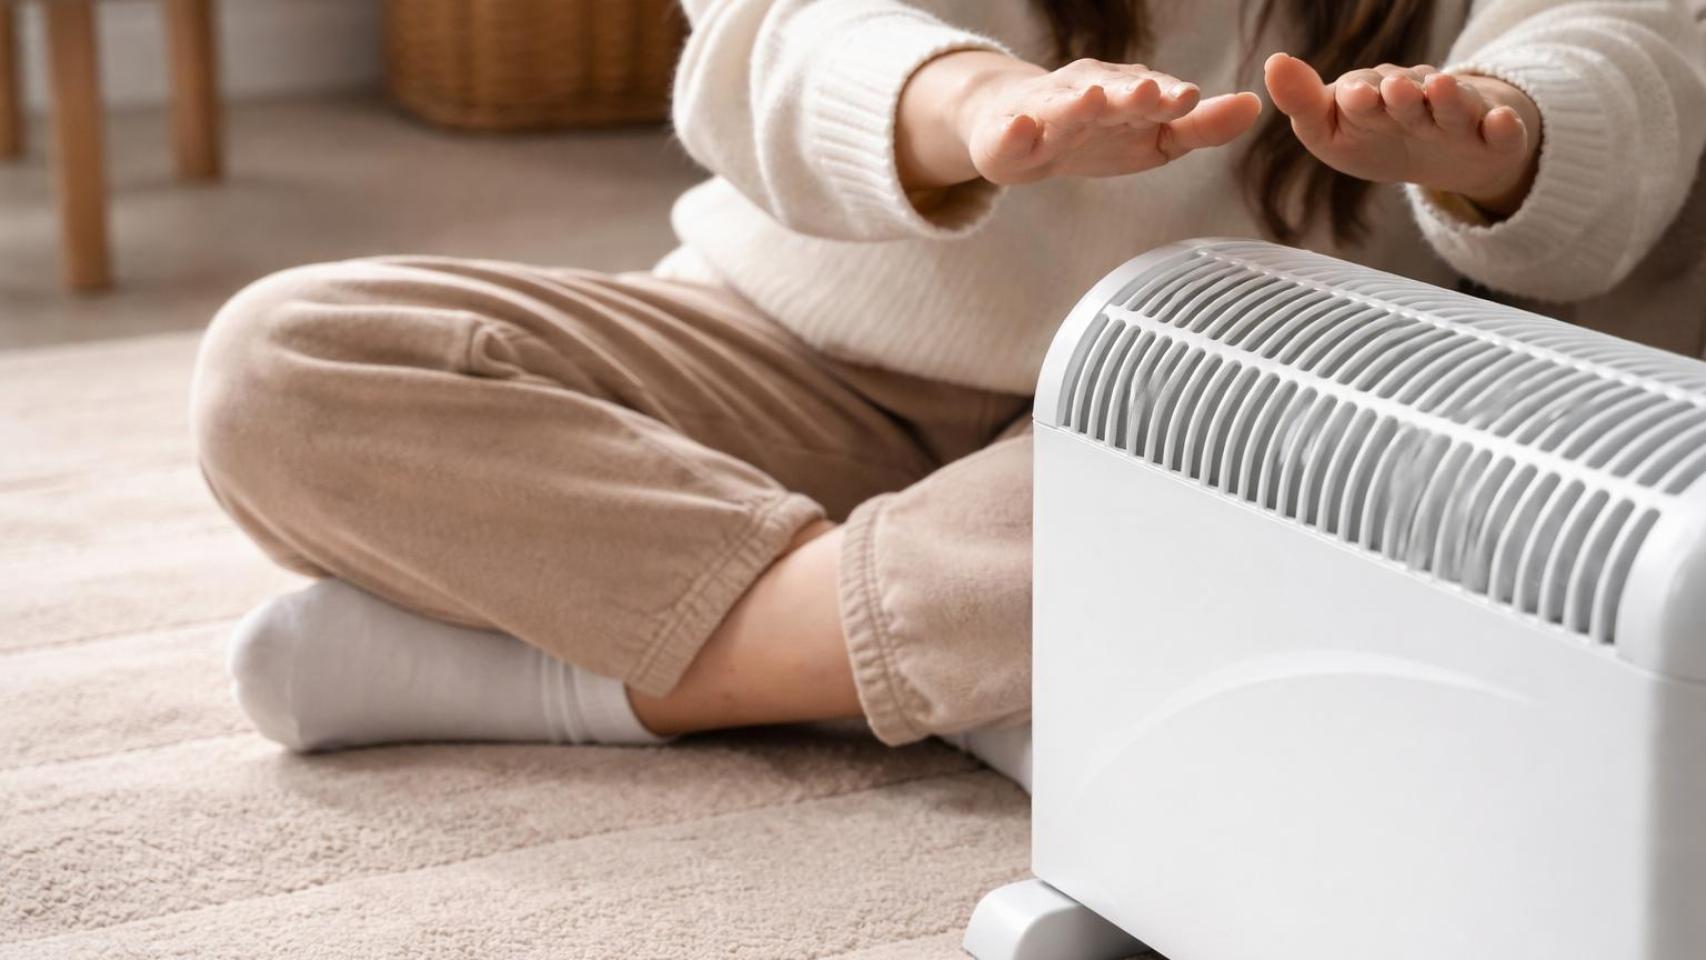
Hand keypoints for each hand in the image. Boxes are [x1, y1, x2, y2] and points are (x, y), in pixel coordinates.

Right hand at [898, 52, 1262, 189]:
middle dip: (1126, 92)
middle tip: (1146, 93)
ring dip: (1076, 103)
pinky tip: (1021, 128)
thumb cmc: (1096, 133)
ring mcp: (1044, 112)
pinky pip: (1010, 133)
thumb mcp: (1153, 135)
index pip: (1150, 94)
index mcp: (1124, 94)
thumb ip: (1200, 125)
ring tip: (1091, 102)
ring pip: (1061, 106)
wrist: (1019, 130)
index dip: (1167, 97)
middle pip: (1108, 92)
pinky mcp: (1006, 135)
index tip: (1187, 98)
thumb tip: (1254, 105)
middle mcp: (1086, 92)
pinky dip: (1015, 131)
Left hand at [1264, 53, 1541, 216]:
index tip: (1353, 96)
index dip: (1359, 96)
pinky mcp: (1493, 140)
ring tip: (1440, 88)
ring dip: (1448, 98)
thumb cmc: (1378, 137)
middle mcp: (1418, 103)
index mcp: (1376, 99)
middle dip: (1402, 94)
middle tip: (1393, 90)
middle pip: (1410, 96)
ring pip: (1454, 107)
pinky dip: (1504, 127)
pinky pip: (1503, 133)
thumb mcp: (1332, 130)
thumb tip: (1273, 62)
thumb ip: (1304, 104)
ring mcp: (1458, 120)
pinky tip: (1498, 123)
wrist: (1444, 154)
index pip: (1364, 95)